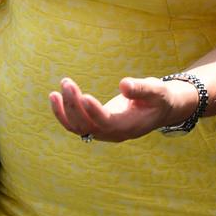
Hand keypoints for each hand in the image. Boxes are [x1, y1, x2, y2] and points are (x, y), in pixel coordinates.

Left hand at [48, 76, 196, 142]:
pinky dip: (63, 113)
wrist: (160, 110)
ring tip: (60, 87)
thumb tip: (123, 84)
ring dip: (65, 109)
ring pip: (77, 127)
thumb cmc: (160, 98)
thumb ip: (141, 89)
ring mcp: (103, 132)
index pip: (106, 123)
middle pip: (87, 126)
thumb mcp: (157, 91)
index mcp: (129, 127)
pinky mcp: (96, 126)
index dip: (94, 112)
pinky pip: (75, 124)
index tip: (84, 96)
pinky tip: (55, 96)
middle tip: (67, 82)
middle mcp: (113, 133)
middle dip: (74, 106)